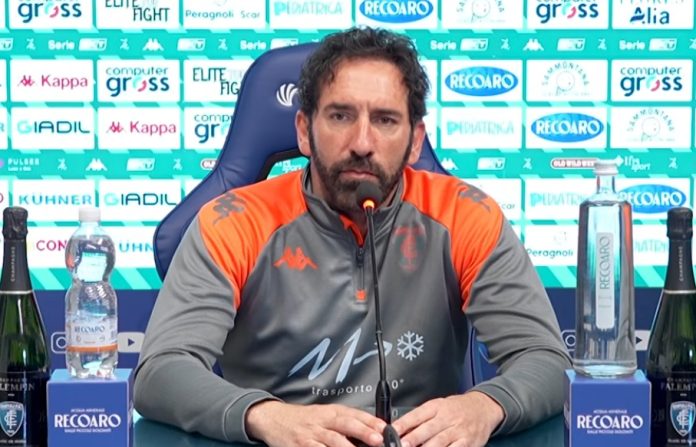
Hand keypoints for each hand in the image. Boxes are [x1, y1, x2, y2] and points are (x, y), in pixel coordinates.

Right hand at [245, 400, 385, 446]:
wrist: (274, 419)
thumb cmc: (304, 419)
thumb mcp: (325, 415)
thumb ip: (345, 422)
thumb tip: (371, 431)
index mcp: (332, 412)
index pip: (355, 414)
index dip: (371, 421)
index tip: (385, 428)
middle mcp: (323, 421)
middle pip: (346, 424)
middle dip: (363, 431)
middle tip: (377, 439)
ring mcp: (312, 434)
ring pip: (333, 440)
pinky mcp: (301, 446)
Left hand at [392, 391, 503, 446]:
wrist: (483, 407)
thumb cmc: (457, 408)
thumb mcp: (438, 406)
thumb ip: (421, 418)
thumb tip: (400, 429)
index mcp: (436, 407)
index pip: (417, 415)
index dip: (404, 424)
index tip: (392, 431)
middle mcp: (447, 418)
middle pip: (427, 429)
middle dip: (413, 439)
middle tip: (402, 445)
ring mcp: (458, 431)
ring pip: (440, 441)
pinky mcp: (468, 442)